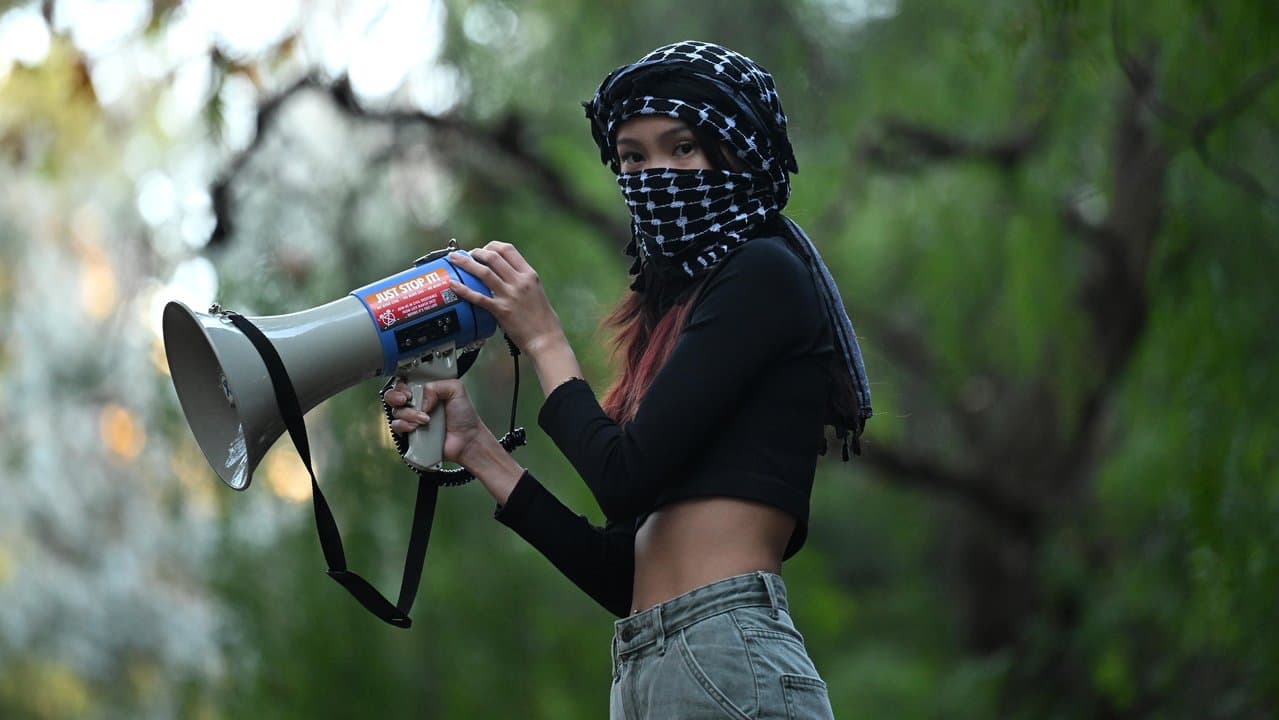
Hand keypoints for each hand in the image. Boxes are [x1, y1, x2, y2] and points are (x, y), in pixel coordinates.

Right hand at [384, 378, 489, 464]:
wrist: (467, 440)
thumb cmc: (464, 417)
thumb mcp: (456, 389)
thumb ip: (437, 385)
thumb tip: (420, 398)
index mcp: (425, 392)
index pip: (404, 383)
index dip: (402, 386)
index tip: (408, 391)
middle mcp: (416, 405)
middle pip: (392, 396)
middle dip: (395, 397)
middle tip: (406, 400)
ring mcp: (411, 420)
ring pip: (395, 412)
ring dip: (408, 414)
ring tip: (424, 419)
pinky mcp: (409, 435)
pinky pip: (396, 427)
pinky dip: (404, 426)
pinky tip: (416, 427)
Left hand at [446, 242, 566, 356]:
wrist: (545, 338)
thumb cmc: (542, 318)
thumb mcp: (536, 291)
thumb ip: (521, 281)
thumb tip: (506, 274)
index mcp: (529, 275)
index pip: (508, 250)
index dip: (492, 246)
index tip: (484, 249)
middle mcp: (519, 281)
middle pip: (493, 257)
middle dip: (477, 252)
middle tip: (467, 255)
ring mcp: (509, 295)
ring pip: (484, 272)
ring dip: (466, 263)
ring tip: (454, 260)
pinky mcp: (501, 310)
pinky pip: (478, 297)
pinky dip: (464, 289)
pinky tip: (453, 285)